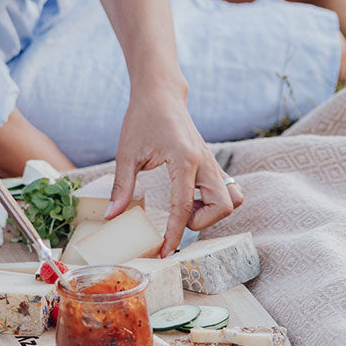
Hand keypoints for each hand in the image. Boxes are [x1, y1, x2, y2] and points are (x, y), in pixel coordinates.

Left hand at [106, 75, 243, 256]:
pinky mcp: (211, 162)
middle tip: (178, 219)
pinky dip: (213, 201)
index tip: (165, 251)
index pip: (185, 207)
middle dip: (203, 221)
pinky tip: (189, 197)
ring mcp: (211, 162)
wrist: (160, 93)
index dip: (175, 234)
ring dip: (212, 211)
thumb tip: (112, 216)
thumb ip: (122, 186)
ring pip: (233, 198)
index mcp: (184, 160)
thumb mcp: (127, 153)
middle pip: (224, 206)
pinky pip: (226, 189)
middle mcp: (205, 162)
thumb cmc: (142, 118)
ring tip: (186, 207)